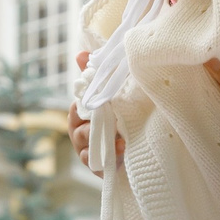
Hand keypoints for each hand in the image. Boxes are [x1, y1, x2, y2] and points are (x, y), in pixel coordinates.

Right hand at [68, 49, 123, 173]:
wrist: (143, 153)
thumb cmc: (124, 120)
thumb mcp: (115, 97)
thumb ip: (99, 76)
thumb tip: (80, 53)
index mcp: (83, 113)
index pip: (77, 104)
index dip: (84, 100)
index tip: (96, 97)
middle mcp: (81, 131)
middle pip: (76, 124)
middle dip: (90, 120)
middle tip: (106, 114)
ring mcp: (87, 150)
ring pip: (83, 141)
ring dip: (98, 136)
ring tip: (116, 132)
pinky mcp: (97, 166)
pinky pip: (93, 160)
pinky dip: (106, 154)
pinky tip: (122, 147)